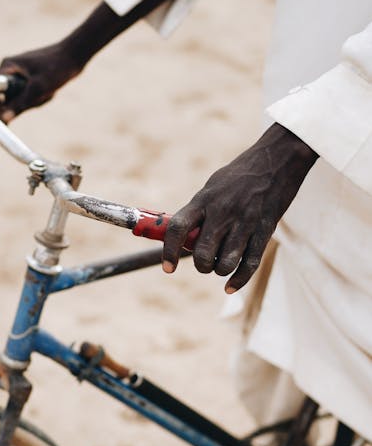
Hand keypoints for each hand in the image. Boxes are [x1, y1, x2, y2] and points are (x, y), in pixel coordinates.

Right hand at [0, 40, 82, 122]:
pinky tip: (50, 91)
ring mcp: (19, 75)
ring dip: (34, 102)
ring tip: (49, 91)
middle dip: (23, 103)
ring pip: (19, 100)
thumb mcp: (38, 88)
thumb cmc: (57, 68)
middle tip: (41, 97)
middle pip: (7, 98)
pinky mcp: (28, 80)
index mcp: (7, 66)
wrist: (74, 56)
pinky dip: (39, 99)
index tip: (6, 119)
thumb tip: (4, 119)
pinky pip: (28, 97)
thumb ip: (20, 104)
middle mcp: (10, 70)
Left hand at [162, 124, 317, 292]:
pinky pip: (249, 264)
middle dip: (201, 265)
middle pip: (203, 253)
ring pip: (225, 263)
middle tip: (205, 261)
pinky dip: (238, 280)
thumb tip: (182, 236)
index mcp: (204, 200)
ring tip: (221, 264)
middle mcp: (222, 212)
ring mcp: (245, 222)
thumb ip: (198, 212)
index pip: (178, 229)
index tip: (168, 268)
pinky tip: (230, 286)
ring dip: (219, 270)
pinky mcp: (265, 230)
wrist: (277, 160)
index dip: (169, 251)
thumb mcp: (211, 187)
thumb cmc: (239, 176)